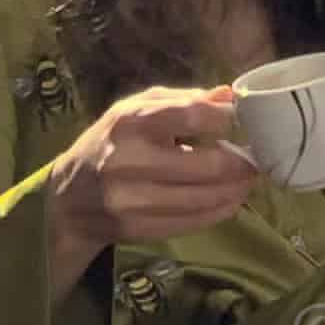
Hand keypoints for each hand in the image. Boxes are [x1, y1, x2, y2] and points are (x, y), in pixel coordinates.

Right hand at [46, 86, 257, 296]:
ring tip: (249, 180)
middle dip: (240, 163)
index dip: (225, 119)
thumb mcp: (135, 109)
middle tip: (257, 159)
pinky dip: (218, 212)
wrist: (66, 198)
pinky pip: (190, 223)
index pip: (190, 116)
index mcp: (130, 123)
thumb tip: (228, 96)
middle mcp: (129, 161)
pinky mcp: (137, 229)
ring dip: (235, 190)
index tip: (244, 120)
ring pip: (202, 199)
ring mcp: (131, 200)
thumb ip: (182, 100)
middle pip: (204, 166)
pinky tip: (231, 201)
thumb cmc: (109, 142)